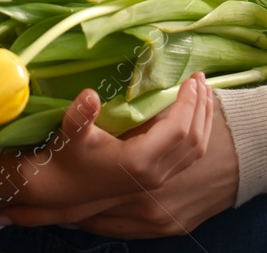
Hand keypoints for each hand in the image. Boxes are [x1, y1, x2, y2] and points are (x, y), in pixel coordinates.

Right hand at [0, 73, 237, 237]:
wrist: (63, 188)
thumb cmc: (68, 155)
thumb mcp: (70, 133)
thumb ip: (80, 115)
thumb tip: (89, 95)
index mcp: (140, 161)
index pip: (179, 130)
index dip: (189, 102)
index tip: (191, 78)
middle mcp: (155, 174)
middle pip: (194, 139)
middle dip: (201, 106)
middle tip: (201, 77)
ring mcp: (159, 179)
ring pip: (196, 150)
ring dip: (203, 119)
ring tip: (203, 92)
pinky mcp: (158, 179)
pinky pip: (189, 156)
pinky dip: (197, 133)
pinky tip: (193, 115)